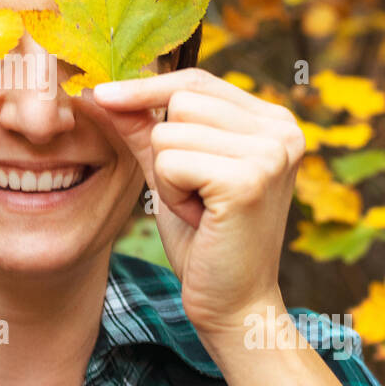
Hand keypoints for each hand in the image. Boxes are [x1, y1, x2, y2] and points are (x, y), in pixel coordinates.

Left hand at [92, 68, 304, 334]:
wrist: (233, 304)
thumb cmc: (204, 239)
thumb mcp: (172, 172)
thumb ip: (145, 127)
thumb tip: (102, 90)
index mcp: (273, 121)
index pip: (196, 81)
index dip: (147, 88)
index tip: (102, 93)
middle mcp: (282, 128)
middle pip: (180, 101)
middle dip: (166, 150)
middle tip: (195, 194)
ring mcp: (270, 152)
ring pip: (168, 131)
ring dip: (168, 176)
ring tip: (199, 207)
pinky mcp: (248, 179)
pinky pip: (169, 162)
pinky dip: (170, 193)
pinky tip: (200, 218)